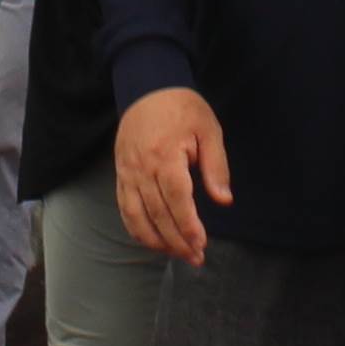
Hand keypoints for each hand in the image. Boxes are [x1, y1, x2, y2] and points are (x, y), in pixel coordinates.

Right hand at [115, 86, 230, 263]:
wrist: (148, 88)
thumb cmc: (183, 108)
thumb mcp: (209, 130)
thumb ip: (216, 167)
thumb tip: (224, 200)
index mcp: (166, 156)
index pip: (177, 200)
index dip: (188, 226)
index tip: (201, 244)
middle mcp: (142, 168)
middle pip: (158, 214)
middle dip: (177, 241)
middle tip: (195, 257)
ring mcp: (127, 173)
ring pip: (137, 216)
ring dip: (156, 241)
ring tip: (176, 254)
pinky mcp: (120, 175)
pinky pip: (125, 209)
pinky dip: (136, 229)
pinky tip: (152, 241)